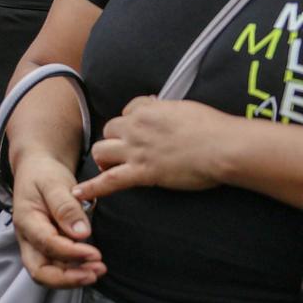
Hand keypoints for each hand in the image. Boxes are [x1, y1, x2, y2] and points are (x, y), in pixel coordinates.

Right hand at [10, 153, 103, 288]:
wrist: (37, 168)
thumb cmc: (44, 174)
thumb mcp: (54, 184)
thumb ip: (66, 208)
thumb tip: (81, 234)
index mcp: (26, 220)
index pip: (46, 244)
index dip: (71, 253)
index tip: (95, 254)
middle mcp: (28, 238)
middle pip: (39, 271)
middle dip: (67, 278)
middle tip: (94, 273)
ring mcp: (37, 244)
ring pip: (49, 273)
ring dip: (73, 277)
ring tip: (99, 270)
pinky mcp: (48, 247)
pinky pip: (58, 266)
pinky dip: (75, 270)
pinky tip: (93, 265)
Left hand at [76, 96, 230, 201]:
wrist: (224, 147)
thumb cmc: (214, 128)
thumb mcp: (186, 108)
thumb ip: (168, 109)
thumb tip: (161, 108)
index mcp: (148, 109)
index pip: (127, 111)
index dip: (132, 122)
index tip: (140, 130)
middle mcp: (136, 127)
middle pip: (110, 130)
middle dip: (115, 140)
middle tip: (126, 151)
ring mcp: (136, 150)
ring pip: (102, 150)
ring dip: (104, 158)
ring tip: (108, 166)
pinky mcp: (142, 172)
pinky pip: (109, 181)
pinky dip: (92, 188)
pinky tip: (78, 194)